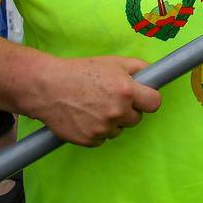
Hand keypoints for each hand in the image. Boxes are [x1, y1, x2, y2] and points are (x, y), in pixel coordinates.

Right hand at [19, 54, 159, 145]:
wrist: (48, 88)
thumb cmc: (80, 72)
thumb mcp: (113, 62)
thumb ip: (138, 68)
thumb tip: (154, 75)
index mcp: (126, 91)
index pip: (154, 103)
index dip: (149, 99)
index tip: (143, 98)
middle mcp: (117, 112)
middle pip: (136, 119)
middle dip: (128, 110)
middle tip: (112, 99)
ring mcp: (102, 128)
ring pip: (118, 130)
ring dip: (112, 122)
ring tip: (95, 106)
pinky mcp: (88, 140)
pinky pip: (102, 139)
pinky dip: (97, 131)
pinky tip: (86, 117)